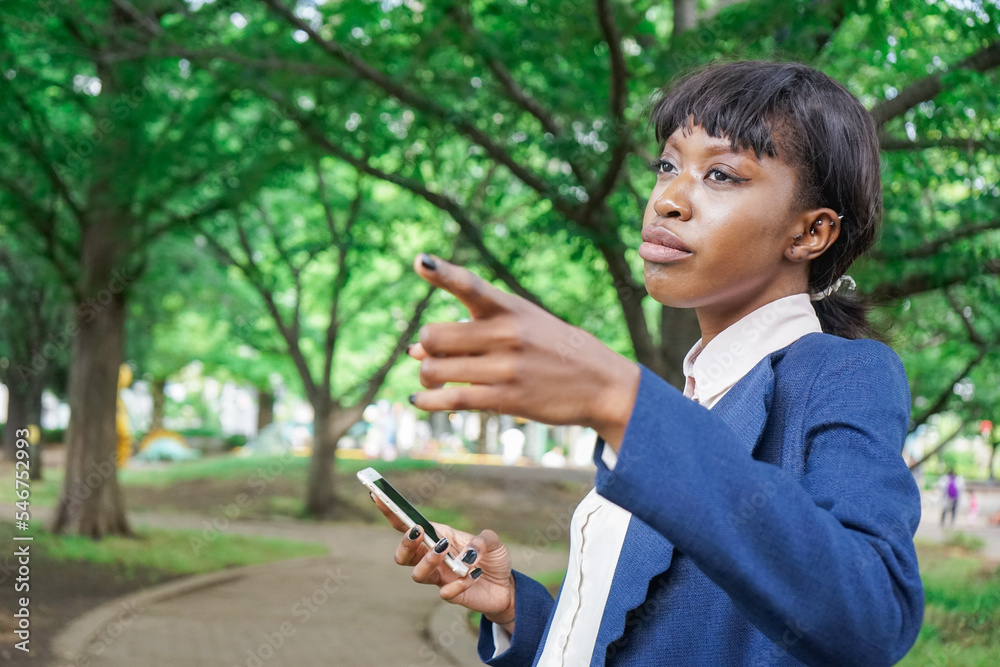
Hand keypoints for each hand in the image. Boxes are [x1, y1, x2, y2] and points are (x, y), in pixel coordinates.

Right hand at [372, 494, 516, 632]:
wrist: (506, 586)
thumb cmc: (493, 557)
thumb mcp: (493, 541)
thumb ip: (482, 539)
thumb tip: (469, 551)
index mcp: (438, 535)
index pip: (408, 524)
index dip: (391, 512)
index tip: (377, 495)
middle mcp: (432, 557)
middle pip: (403, 554)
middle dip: (405, 543)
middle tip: (418, 532)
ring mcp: (439, 577)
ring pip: (416, 574)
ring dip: (428, 560)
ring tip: (445, 551)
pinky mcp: (450, 595)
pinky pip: (444, 592)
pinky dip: (456, 584)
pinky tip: (473, 575)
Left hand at [408, 254, 640, 448]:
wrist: (603, 383)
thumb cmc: (554, 349)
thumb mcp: (522, 325)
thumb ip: (471, 332)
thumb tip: (412, 351)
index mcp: (510, 307)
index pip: (470, 285)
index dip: (442, 272)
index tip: (420, 261)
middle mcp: (506, 334)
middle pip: (434, 336)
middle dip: (424, 348)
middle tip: (430, 356)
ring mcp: (506, 367)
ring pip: (435, 370)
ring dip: (426, 377)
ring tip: (432, 380)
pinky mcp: (507, 399)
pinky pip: (452, 399)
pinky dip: (427, 401)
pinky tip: (418, 401)